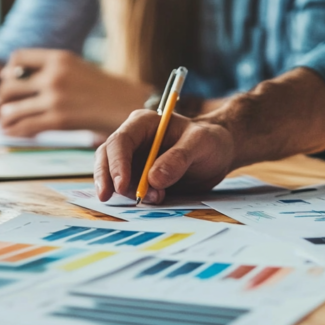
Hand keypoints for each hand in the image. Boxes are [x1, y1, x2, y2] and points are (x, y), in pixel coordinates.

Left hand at [0, 49, 153, 136]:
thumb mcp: (79, 68)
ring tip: (6, 121)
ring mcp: (55, 98)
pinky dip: (14, 131)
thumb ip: (54, 70)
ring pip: (12, 108)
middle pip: (9, 85)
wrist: (130, 106)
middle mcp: (54, 75)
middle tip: (5, 105)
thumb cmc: (106, 90)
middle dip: (4, 97)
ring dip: (6, 116)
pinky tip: (12, 133)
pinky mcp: (58, 120)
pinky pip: (25, 127)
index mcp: (59, 58)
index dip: (10, 71)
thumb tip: (26, 80)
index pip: (18, 58)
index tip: (10, 80)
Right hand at [94, 110, 235, 203]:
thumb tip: (154, 179)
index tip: (121, 185)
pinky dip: (132, 197)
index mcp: (144, 124)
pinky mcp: (138, 176)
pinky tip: (151, 201)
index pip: (121, 141)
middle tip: (109, 198)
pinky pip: (127, 188)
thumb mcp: (201, 143)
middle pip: (106, 157)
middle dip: (106, 179)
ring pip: (113, 175)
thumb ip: (179, 158)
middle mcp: (133, 140)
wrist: (217, 153)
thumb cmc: (210, 140)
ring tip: (157, 198)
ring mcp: (134, 159)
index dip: (116, 163)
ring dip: (127, 191)